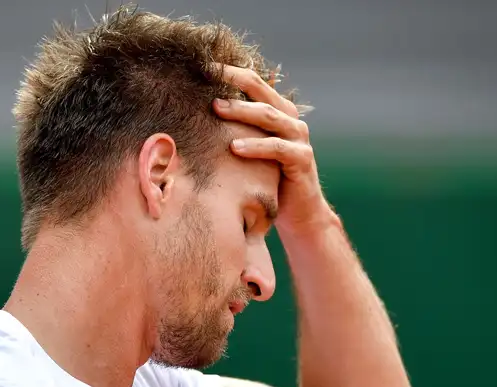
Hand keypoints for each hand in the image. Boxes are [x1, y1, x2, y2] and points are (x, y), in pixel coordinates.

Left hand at [212, 64, 336, 232]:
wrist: (297, 212)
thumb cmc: (266, 179)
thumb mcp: (247, 150)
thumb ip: (232, 130)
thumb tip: (194, 115)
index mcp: (277, 111)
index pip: (253, 82)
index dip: (229, 71)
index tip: (201, 65)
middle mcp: (289, 119)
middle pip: (261, 91)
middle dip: (233, 80)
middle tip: (207, 75)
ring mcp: (298, 137)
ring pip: (269, 116)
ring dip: (242, 110)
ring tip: (216, 107)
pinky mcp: (302, 159)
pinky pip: (278, 148)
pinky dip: (256, 146)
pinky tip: (234, 147)